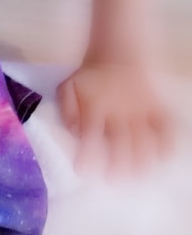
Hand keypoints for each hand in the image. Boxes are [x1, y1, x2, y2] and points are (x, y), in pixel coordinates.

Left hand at [57, 59, 174, 176]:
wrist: (117, 53)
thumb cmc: (89, 78)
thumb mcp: (68, 87)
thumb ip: (67, 108)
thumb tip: (74, 128)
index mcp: (96, 108)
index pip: (90, 133)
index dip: (86, 152)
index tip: (83, 170)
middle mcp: (119, 111)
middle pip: (120, 140)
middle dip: (118, 161)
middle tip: (115, 181)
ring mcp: (139, 109)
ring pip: (143, 135)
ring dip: (143, 156)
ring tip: (141, 175)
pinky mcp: (154, 106)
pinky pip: (165, 122)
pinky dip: (167, 138)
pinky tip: (166, 155)